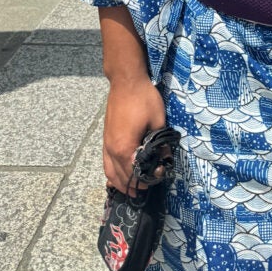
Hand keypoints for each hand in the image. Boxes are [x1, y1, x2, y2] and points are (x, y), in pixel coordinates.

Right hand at [102, 78, 165, 192]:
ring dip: (119, 183)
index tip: (159, 175)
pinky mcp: (105, 138)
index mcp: (124, 148)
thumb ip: (161, 143)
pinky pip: (106, 162)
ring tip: (132, 189)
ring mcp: (106, 144)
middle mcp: (112, 150)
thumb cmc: (143, 99)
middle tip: (147, 187)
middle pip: (120, 177)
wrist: (126, 81)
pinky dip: (112, 172)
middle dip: (133, 185)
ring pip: (109, 172)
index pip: (133, 175)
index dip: (146, 180)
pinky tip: (119, 174)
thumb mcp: (158, 121)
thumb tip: (166, 158)